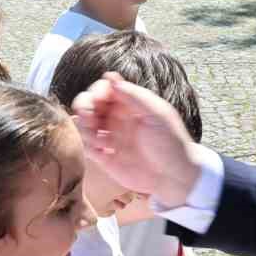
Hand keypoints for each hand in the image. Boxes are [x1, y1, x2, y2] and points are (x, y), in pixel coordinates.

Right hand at [71, 72, 200, 204]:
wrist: (173, 177)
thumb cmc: (171, 143)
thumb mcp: (158, 114)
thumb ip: (134, 96)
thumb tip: (110, 77)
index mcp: (129, 104)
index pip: (103, 88)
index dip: (96, 92)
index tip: (98, 100)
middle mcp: (116, 117)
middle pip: (88, 103)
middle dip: (84, 108)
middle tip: (90, 119)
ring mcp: (109, 136)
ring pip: (82, 124)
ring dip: (85, 129)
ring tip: (101, 141)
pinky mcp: (104, 156)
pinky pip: (85, 146)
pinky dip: (85, 145)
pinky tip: (100, 151)